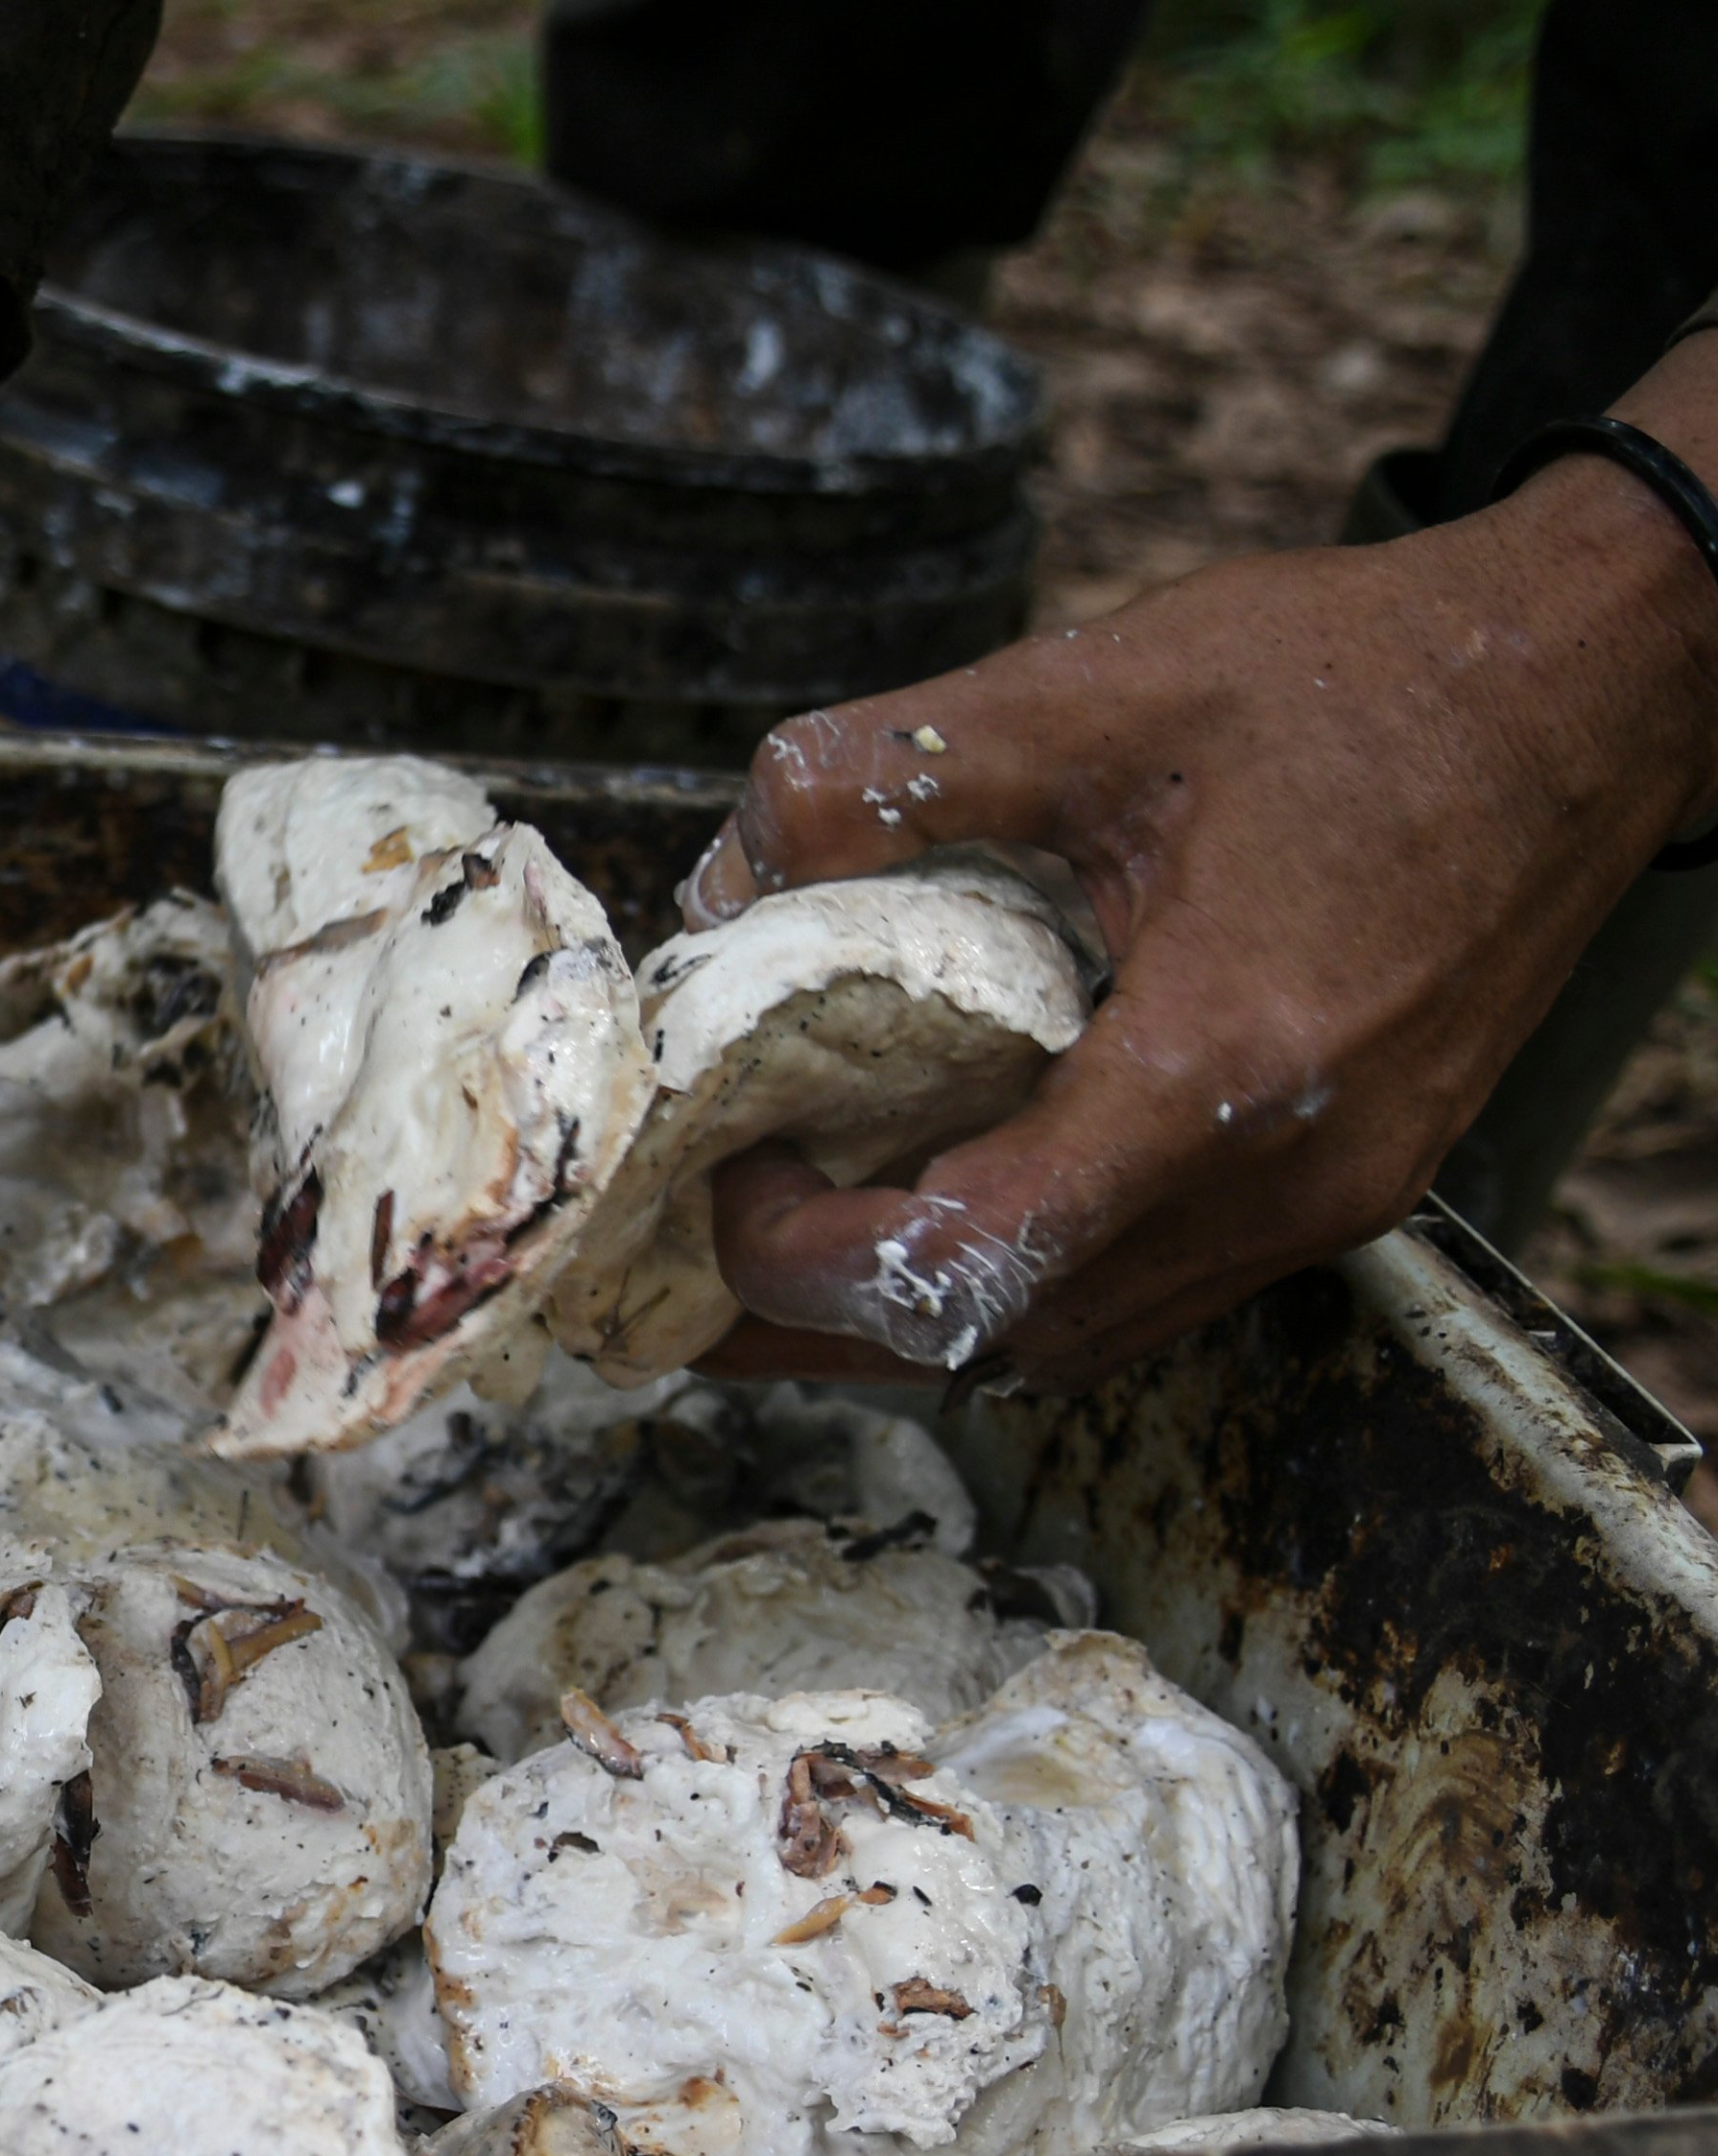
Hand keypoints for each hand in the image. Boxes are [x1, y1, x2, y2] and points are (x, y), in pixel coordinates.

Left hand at [684, 332, 1717, 1390]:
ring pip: (1087, 1334)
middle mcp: (1293, 1177)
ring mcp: (1338, 1194)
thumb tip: (727, 865)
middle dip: (835, 1321)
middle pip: (1013, 1336)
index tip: (720, 1190)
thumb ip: (896, 769)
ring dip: (932, 1312)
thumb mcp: (1103, 687)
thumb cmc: (1374, 675)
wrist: (1601, 674)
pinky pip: (1156, 1283)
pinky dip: (1032, 1270)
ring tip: (796, 1249)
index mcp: (1226, 1067)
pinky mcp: (1355, 1178)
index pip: (971, 1259)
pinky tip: (950, 1196)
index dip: (811, 1257)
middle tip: (699, 1264)